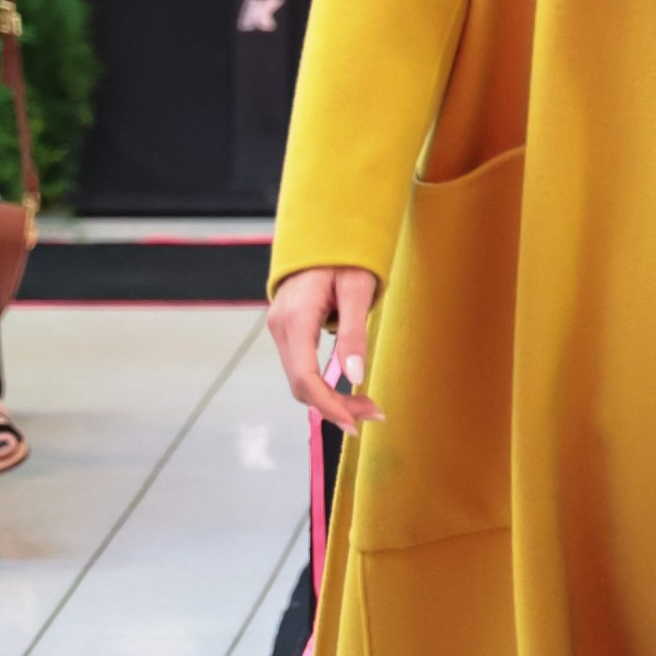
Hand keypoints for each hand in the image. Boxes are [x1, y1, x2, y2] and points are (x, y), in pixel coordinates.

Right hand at [267, 265, 384, 436]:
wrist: (322, 231)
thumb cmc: (344, 255)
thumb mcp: (358, 288)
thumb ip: (354, 332)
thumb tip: (354, 377)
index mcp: (296, 319)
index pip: (305, 378)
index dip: (329, 406)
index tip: (356, 424)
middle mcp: (281, 327)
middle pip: (301, 385)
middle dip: (335, 406)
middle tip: (374, 415)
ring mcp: (280, 329)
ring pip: (300, 380)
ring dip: (330, 398)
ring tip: (366, 406)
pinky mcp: (287, 330)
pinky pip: (301, 367)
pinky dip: (322, 383)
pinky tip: (346, 390)